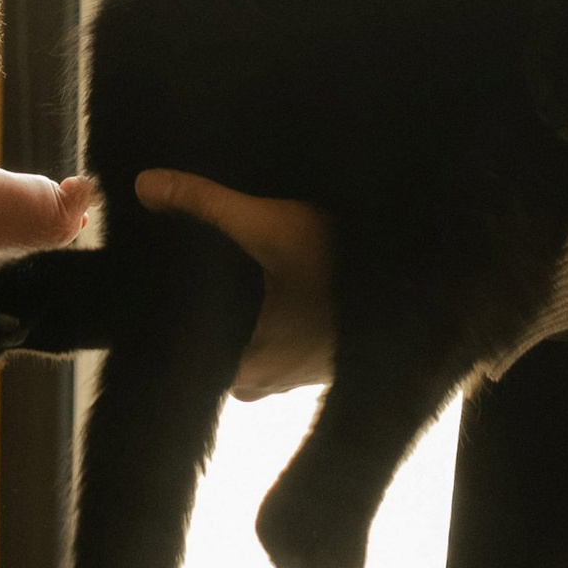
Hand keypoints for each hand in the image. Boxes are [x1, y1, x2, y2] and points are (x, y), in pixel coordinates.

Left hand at [136, 168, 333, 396]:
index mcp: (253, 365)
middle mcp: (277, 381)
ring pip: (260, 358)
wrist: (424, 283)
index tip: (167, 303)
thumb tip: (144, 185)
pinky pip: (291, 348)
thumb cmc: (343, 265)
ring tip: (239, 280)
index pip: (196, 367)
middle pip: (227, 362)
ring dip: (252, 325)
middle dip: (217, 328)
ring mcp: (308, 376)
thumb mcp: (271, 224)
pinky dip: (280, 322)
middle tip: (203, 282)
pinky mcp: (333, 360)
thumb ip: (208, 205)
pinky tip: (281, 285)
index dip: (180, 336)